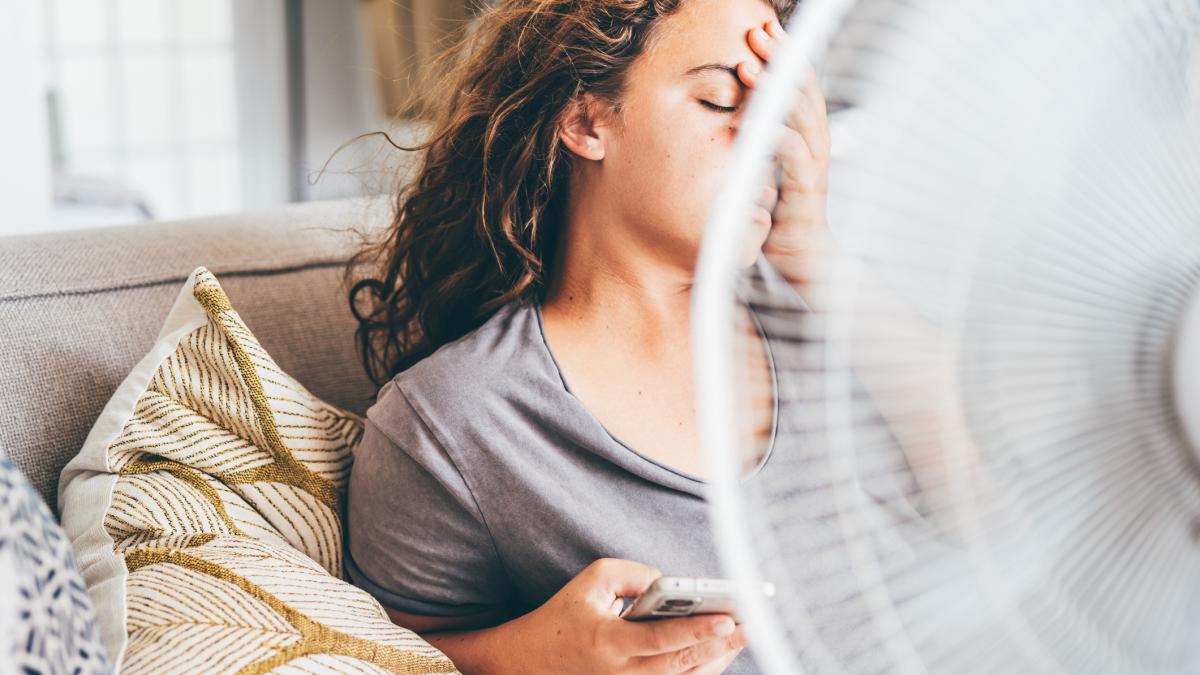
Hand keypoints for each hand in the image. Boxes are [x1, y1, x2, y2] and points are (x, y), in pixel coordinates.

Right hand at [504, 558, 747, 673]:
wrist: (530, 662)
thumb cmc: (564, 616)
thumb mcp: (591, 581)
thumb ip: (632, 574)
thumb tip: (670, 583)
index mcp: (608, 643)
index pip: (661, 640)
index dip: (697, 630)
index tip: (727, 617)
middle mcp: (622, 674)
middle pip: (681, 664)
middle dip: (721, 645)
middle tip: (752, 625)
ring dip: (717, 659)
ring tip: (743, 634)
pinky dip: (700, 670)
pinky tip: (720, 652)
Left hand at [737, 19, 832, 286]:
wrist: (806, 270)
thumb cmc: (783, 224)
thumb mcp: (763, 179)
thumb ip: (754, 152)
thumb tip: (729, 125)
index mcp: (804, 140)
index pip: (795, 89)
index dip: (782, 59)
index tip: (763, 30)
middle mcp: (814, 149)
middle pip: (801, 93)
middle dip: (781, 60)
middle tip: (759, 32)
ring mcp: (813, 171)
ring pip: (800, 119)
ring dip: (775, 92)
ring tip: (751, 67)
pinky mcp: (807, 197)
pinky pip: (795, 161)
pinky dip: (779, 139)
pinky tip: (760, 125)